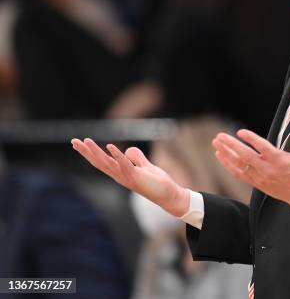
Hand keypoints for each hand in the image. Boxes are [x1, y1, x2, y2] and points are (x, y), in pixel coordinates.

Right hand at [71, 138, 189, 216]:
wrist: (169, 195)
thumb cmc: (157, 182)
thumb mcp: (145, 166)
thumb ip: (137, 158)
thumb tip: (127, 150)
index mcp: (120, 172)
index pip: (101, 161)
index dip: (90, 153)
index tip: (78, 143)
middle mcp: (120, 176)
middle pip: (99, 162)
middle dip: (86, 152)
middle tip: (74, 141)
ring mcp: (126, 177)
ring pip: (107, 163)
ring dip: (96, 152)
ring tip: (86, 141)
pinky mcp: (136, 177)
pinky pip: (124, 165)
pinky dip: (117, 155)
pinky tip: (109, 146)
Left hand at [212, 125, 289, 212]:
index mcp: (280, 161)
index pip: (262, 148)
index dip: (251, 139)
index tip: (241, 132)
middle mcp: (268, 169)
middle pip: (245, 156)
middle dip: (231, 145)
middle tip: (220, 136)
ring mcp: (261, 178)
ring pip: (239, 165)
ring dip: (226, 154)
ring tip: (216, 143)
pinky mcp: (257, 184)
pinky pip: (239, 174)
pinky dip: (228, 165)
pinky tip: (221, 157)